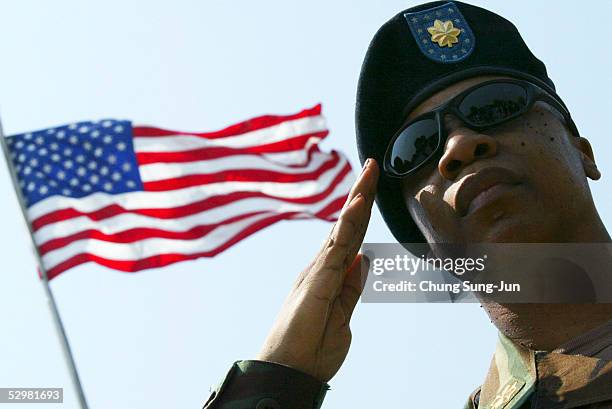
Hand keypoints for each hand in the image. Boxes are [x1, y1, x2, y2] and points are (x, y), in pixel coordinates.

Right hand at [256, 158, 378, 381]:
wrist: (290, 372)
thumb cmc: (311, 347)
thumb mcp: (344, 315)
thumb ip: (352, 286)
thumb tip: (364, 260)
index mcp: (330, 273)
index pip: (351, 235)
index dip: (362, 210)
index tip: (371, 187)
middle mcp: (322, 266)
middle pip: (347, 224)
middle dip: (360, 194)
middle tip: (371, 165)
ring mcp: (319, 270)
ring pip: (342, 228)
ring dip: (357, 199)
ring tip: (368, 172)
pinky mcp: (317, 280)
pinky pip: (337, 247)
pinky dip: (348, 223)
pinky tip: (358, 203)